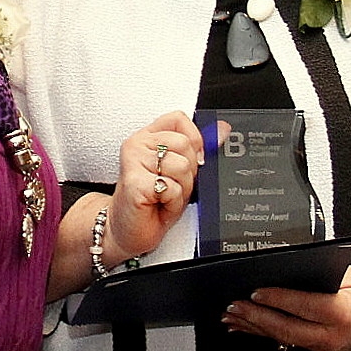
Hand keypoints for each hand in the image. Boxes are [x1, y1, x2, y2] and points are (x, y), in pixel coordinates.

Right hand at [48, 112, 204, 299]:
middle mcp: (137, 144)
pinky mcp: (134, 182)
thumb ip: (198, 148)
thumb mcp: (181, 172)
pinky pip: (172, 188)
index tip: (190, 160)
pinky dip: (173, 202)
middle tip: (171, 186)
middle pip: (185, 144)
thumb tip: (222, 129)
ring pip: (182, 166)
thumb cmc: (152, 203)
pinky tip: (158, 205)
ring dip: (181, 189)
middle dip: (189, 172)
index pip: (178, 119)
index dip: (193, 140)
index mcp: (148, 137)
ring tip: (164, 196)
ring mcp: (133, 161)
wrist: (127, 231)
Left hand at [223, 263, 350, 350]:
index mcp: (345, 313)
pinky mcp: (318, 348)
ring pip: (284, 338)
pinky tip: (244, 327)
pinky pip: (287, 341)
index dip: (279, 300)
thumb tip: (284, 271)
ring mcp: (325, 346)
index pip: (306, 307)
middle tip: (235, 306)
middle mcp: (334, 335)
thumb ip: (321, 276)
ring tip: (232, 316)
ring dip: (255, 327)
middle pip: (289, 329)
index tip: (256, 292)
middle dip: (258, 317)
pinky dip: (264, 333)